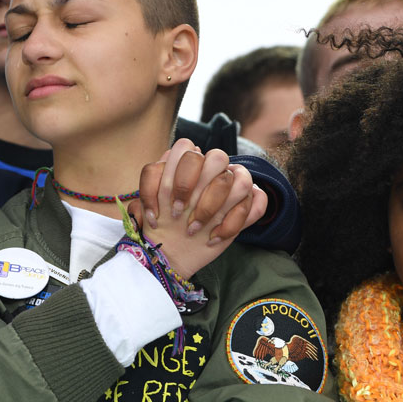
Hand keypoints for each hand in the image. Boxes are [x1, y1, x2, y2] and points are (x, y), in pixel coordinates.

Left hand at [131, 139, 265, 278]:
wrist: (173, 253)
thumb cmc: (161, 226)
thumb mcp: (145, 210)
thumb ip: (150, 186)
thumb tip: (165, 161)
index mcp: (186, 164)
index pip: (187, 148)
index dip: (176, 176)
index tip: (164, 208)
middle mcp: (210, 170)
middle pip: (218, 157)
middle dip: (197, 188)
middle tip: (179, 214)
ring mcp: (231, 186)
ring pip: (240, 179)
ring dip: (213, 208)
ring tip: (193, 230)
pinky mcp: (246, 206)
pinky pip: (257, 202)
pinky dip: (233, 223)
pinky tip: (213, 237)